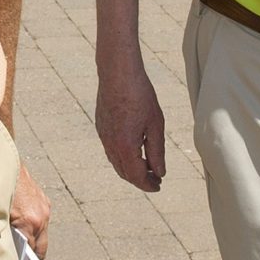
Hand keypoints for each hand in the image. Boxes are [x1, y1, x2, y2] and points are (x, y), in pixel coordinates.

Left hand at [11, 161, 50, 258]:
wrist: (4, 165)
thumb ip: (4, 235)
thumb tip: (6, 251)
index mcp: (30, 223)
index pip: (34, 252)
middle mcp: (41, 217)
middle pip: (42, 246)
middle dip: (34, 256)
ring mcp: (45, 208)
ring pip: (42, 232)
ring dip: (34, 239)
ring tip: (23, 247)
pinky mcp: (44, 200)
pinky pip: (42, 219)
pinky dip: (34, 225)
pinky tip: (23, 226)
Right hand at [95, 55, 165, 191]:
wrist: (118, 73)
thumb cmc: (140, 95)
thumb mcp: (155, 125)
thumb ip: (157, 152)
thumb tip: (159, 172)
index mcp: (126, 147)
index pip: (137, 176)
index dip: (149, 184)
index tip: (159, 186)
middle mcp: (111, 145)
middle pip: (125, 173)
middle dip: (140, 179)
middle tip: (155, 179)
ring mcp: (103, 136)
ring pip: (116, 162)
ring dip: (130, 169)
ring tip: (146, 167)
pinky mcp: (100, 127)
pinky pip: (110, 149)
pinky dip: (122, 157)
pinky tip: (133, 150)